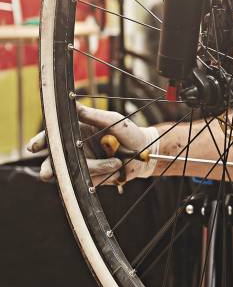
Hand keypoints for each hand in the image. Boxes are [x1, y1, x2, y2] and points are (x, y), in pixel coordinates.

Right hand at [26, 105, 158, 185]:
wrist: (144, 155)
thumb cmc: (128, 134)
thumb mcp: (112, 120)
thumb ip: (93, 115)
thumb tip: (74, 105)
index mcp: (75, 132)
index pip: (53, 136)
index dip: (41, 142)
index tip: (33, 147)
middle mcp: (74, 150)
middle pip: (53, 161)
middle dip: (49, 167)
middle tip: (47, 173)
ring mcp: (82, 165)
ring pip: (74, 172)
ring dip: (95, 167)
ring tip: (116, 162)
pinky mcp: (91, 179)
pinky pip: (88, 180)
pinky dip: (104, 174)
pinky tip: (117, 167)